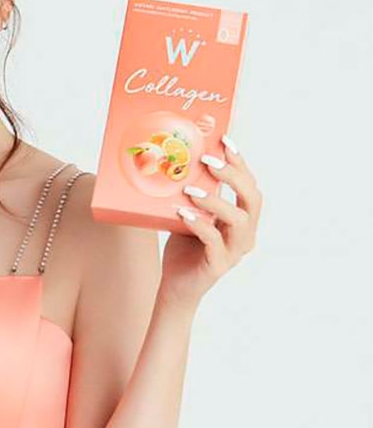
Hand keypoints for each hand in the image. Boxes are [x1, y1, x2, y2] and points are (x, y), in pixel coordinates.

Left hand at [158, 139, 260, 314]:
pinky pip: (214, 240)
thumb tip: (185, 159)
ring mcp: (235, 251)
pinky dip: (199, 223)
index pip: (249, 185)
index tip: (225, 140)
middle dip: (233, 175)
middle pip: (253, 199)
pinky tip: (181, 212)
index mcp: (243, 219)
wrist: (175, 287)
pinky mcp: (219, 265)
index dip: (240, 162)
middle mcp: (246, 235)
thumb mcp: (192, 215)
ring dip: (216, 200)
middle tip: (209, 161)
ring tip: (190, 190)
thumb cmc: (184, 249)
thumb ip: (197, 194)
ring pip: (238, 219)